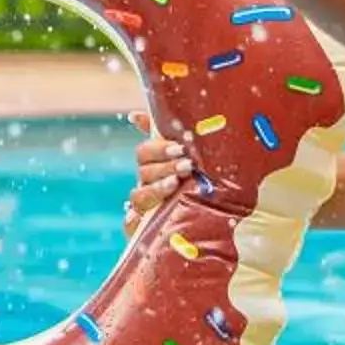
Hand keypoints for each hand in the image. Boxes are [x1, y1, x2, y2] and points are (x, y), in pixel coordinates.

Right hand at [122, 110, 195, 236]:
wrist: (215, 222)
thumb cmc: (206, 184)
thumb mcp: (199, 158)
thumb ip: (174, 134)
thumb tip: (138, 115)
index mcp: (157, 165)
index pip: (145, 152)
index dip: (159, 148)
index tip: (179, 147)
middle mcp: (148, 184)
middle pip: (143, 169)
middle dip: (165, 166)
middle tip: (187, 165)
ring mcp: (145, 206)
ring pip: (138, 193)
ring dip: (155, 187)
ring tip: (176, 184)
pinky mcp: (142, 229)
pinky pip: (130, 223)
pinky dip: (132, 220)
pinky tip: (138, 218)